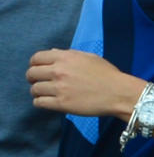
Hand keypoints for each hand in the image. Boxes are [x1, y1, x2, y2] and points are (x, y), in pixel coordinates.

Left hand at [27, 49, 143, 118]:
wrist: (119, 92)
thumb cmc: (107, 74)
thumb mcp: (90, 58)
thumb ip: (69, 55)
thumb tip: (52, 52)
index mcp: (66, 57)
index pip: (36, 58)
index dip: (35, 64)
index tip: (39, 70)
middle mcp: (59, 71)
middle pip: (31, 74)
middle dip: (33, 78)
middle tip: (40, 82)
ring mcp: (59, 88)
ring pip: (34, 89)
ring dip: (38, 92)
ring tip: (47, 93)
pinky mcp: (61, 104)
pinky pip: (39, 103)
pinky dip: (41, 102)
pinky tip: (49, 101)